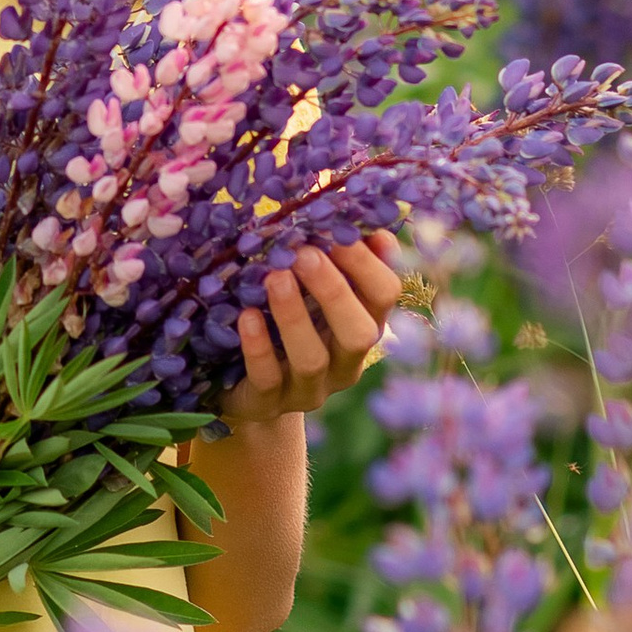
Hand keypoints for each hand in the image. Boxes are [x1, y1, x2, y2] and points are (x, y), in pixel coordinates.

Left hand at [225, 232, 403, 431]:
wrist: (248, 388)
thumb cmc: (289, 321)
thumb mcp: (314, 291)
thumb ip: (340, 260)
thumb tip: (371, 227)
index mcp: (363, 325)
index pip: (384, 297)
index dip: (368, 264)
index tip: (339, 232)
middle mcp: (344, 362)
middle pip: (358, 333)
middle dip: (334, 292)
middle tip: (305, 254)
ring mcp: (308, 388)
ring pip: (312, 359)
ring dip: (294, 316)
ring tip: (274, 277)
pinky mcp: (268, 404)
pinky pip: (266, 378)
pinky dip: (258, 346)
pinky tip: (246, 316)